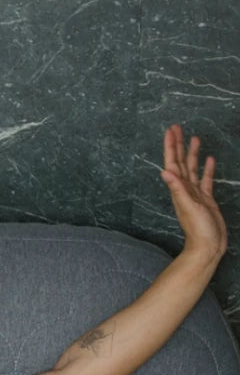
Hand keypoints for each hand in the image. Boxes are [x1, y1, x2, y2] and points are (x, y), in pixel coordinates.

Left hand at [160, 124, 227, 261]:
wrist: (208, 247)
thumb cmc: (198, 229)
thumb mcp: (188, 206)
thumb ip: (177, 189)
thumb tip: (165, 171)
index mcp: (179, 189)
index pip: (173, 163)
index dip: (171, 147)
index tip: (170, 130)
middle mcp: (185, 190)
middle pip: (180, 162)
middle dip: (178, 145)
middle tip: (177, 127)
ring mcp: (195, 194)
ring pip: (192, 169)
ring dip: (192, 154)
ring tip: (193, 138)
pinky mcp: (206, 199)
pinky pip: (205, 180)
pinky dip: (206, 169)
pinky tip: (208, 159)